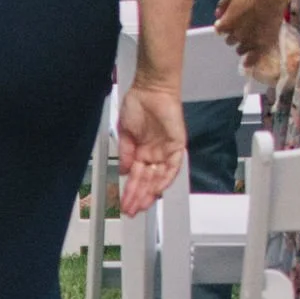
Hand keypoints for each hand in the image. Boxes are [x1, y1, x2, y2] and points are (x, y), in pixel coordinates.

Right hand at [117, 77, 185, 219]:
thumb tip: (122, 171)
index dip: (130, 191)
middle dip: (138, 196)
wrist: (151, 88)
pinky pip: (173, 167)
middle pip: (147, 181)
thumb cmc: (137, 104)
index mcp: (141, 151)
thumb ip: (124, 153)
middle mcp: (154, 154)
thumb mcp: (125, 133)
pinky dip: (165, 179)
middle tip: (130, 210)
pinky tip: (156, 191)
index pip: (136, 177)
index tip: (124, 203)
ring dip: (149, 193)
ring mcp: (166, 151)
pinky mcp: (177, 145)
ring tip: (140, 205)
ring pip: (159, 178)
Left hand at [214, 0, 283, 60]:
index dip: (225, 26)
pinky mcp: (262, 45)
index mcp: (225, 24)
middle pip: (230, 41)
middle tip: (242, 29)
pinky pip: (253, 58)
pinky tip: (247, 63)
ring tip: (249, 41)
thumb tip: (217, 13)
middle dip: (234, 35)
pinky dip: (249, 61)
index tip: (229, 23)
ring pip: (240, 50)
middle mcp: (235, 35)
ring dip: (242, 45)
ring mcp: (249, 42)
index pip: (220, 30)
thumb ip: (223, 4)